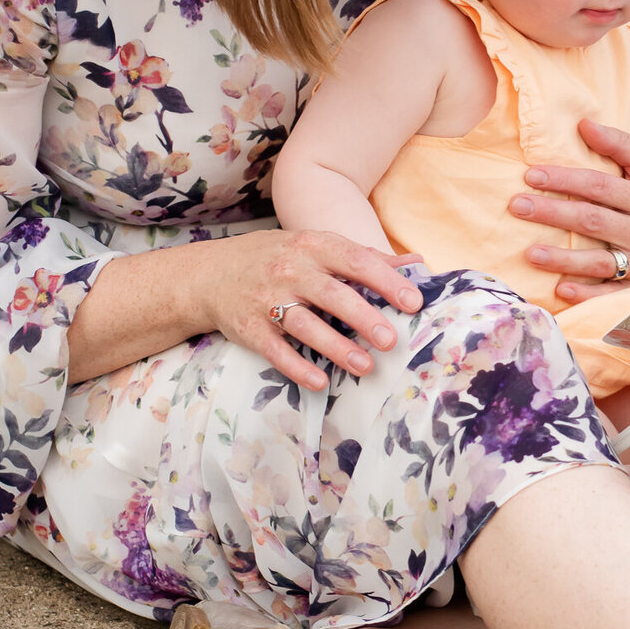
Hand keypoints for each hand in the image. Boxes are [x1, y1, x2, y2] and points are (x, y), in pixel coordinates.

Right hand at [194, 229, 425, 391]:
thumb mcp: (317, 247)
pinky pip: (275, 350)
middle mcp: (290, 271)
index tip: (414, 302)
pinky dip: (296, 367)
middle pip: (332, 295)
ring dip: (336, 347)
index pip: (356, 261)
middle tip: (391, 340)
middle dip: (364, 317)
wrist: (212, 273)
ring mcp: (267, 300)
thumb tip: (417, 263)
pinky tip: (319, 382)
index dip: (386, 281)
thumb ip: (365, 257)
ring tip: (366, 366)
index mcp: (313, 246)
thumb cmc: (279, 258)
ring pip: (305, 325)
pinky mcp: (249, 329)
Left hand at [511, 118, 629, 303]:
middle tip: (518, 206)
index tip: (531, 176)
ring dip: (562, 259)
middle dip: (552, 214)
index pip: (598, 186)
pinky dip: (587, 295)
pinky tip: (561, 290)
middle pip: (592, 221)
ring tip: (530, 253)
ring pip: (599, 262)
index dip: (564, 180)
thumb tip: (583, 124)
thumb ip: (620, 143)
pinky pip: (612, 294)